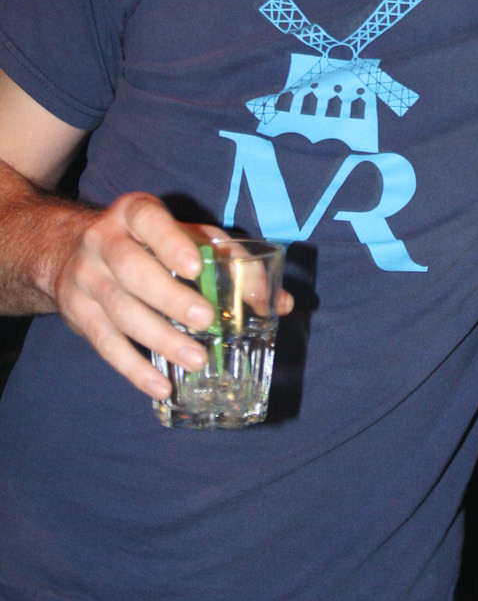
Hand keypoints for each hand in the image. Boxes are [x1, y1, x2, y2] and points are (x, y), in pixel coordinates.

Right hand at [48, 194, 291, 398]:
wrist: (74, 251)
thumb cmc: (151, 244)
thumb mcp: (186, 237)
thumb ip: (233, 261)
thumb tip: (279, 303)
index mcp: (134, 213)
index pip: (149, 220)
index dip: (171, 242)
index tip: (197, 267)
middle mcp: (103, 241)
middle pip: (132, 269)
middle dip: (169, 297)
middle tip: (205, 320)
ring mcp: (86, 279)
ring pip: (120, 311)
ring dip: (160, 339)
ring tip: (196, 360)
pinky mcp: (78, 314)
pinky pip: (105, 345)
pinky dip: (134, 369)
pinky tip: (161, 387)